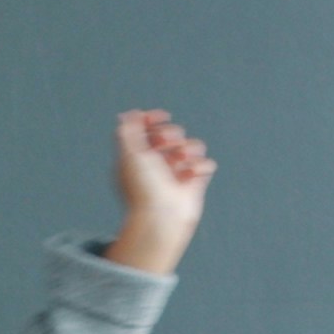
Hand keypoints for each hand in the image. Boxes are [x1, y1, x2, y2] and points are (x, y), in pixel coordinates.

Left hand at [104, 109, 213, 274]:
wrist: (162, 218)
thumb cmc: (143, 188)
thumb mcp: (129, 154)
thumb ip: (128, 131)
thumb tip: (128, 114)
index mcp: (138, 156)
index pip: (146, 129)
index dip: (153, 119)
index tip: (161, 117)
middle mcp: (157, 164)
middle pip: (171, 133)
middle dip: (171, 133)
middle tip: (169, 142)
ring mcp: (177, 173)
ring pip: (191, 146)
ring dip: (189, 148)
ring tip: (183, 160)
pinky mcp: (194, 183)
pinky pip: (205, 164)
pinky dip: (200, 166)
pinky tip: (191, 175)